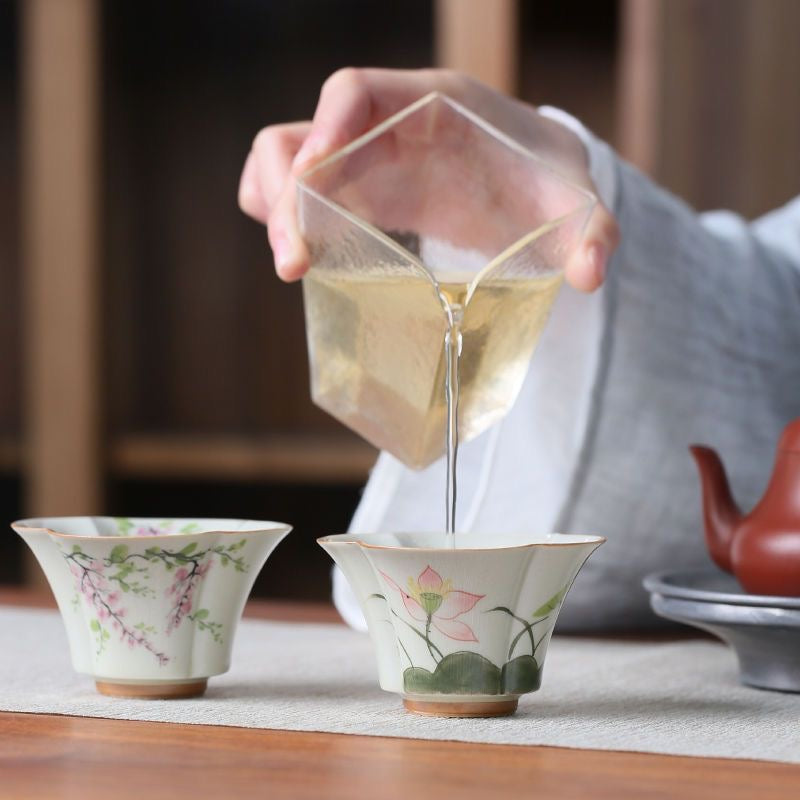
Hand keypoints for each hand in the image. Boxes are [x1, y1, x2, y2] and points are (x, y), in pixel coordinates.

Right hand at [238, 68, 618, 290]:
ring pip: (283, 164)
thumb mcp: (575, 201)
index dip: (326, 126)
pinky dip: (286, 222)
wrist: (529, 187)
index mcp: (432, 105)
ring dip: (273, 210)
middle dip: (284, 193)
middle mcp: (384, 127)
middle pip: (299, 137)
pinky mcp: (357, 197)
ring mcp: (364, 162)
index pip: (356, 90)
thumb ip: (592, 230)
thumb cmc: (545, 181)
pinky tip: (305, 261)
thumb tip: (591, 272)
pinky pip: (297, 199)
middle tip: (295, 263)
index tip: (311, 176)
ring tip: (295, 266)